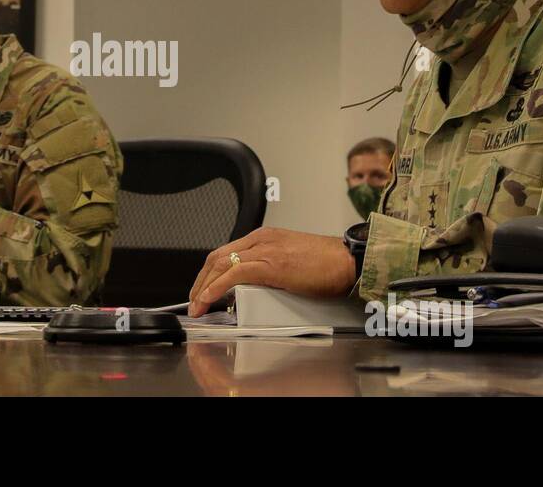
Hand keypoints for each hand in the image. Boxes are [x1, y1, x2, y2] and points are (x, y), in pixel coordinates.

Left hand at [187, 227, 355, 316]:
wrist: (348, 261)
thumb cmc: (328, 264)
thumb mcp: (292, 262)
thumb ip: (272, 269)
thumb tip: (257, 287)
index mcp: (265, 237)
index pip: (226, 252)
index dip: (209, 272)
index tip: (202, 289)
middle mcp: (261, 239)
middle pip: (217, 257)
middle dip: (200, 280)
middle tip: (194, 301)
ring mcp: (265, 250)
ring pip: (220, 264)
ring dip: (203, 287)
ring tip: (197, 306)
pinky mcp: (270, 265)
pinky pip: (233, 275)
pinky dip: (215, 288)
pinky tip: (208, 300)